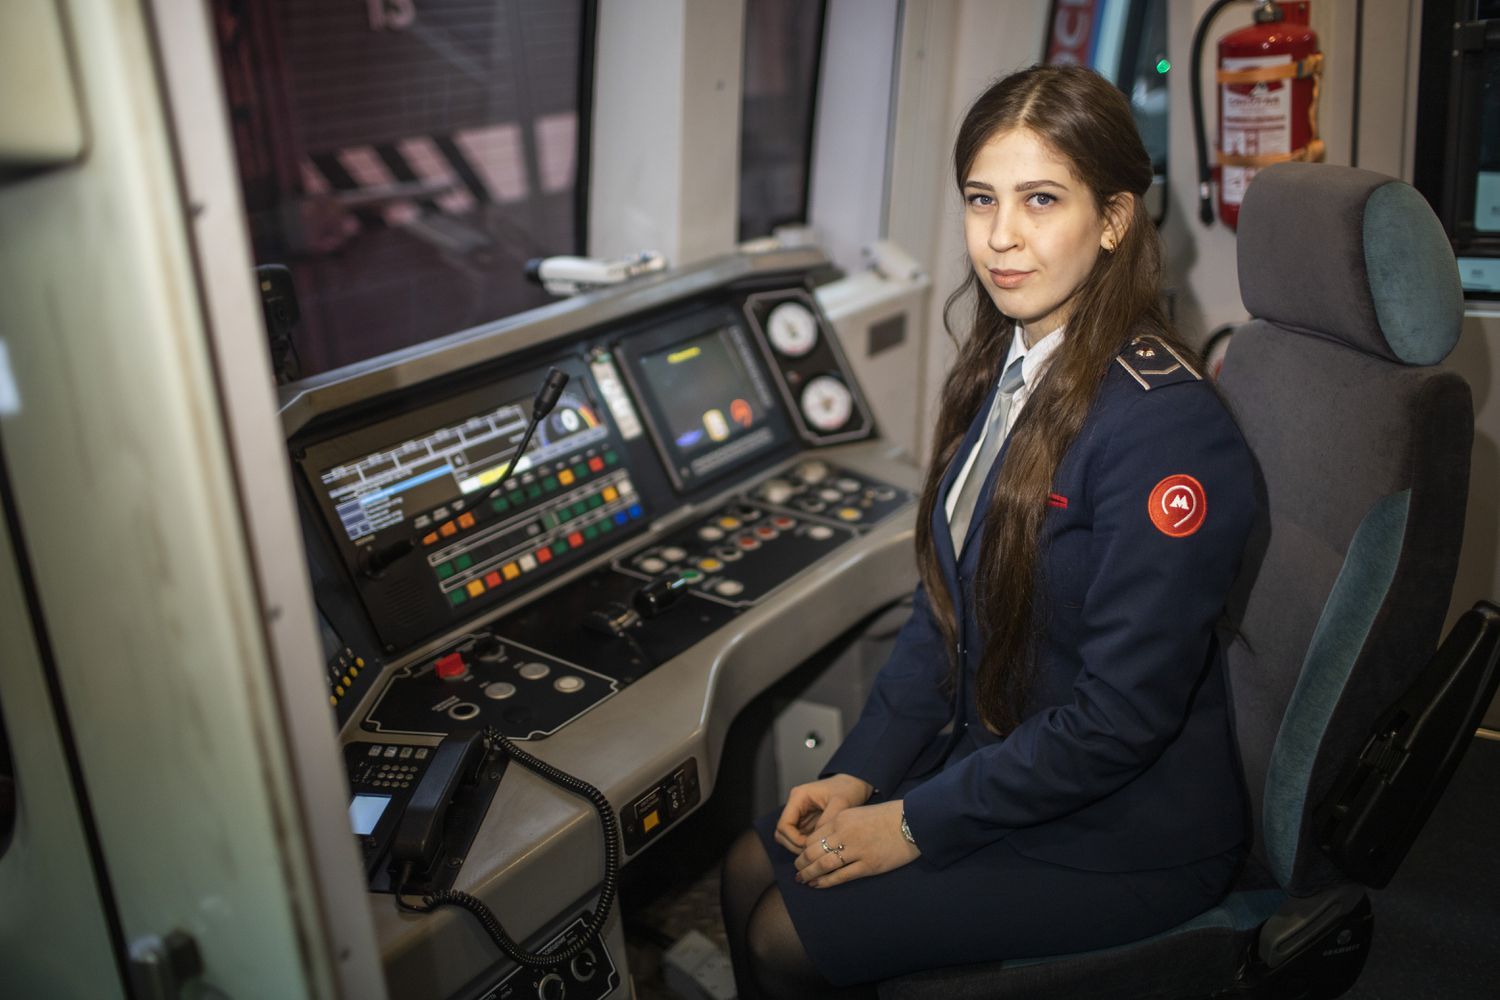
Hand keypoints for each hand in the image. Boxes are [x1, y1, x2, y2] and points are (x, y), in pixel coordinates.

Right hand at [773, 774, 872, 853]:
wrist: (855, 784)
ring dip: (800, 847)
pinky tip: (821, 847)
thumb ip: (827, 821)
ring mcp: (800, 814)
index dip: (794, 840)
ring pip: (789, 838)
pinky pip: (800, 837)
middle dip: (795, 846)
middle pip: (782, 833)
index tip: (810, 846)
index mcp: (798, 797)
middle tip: (813, 853)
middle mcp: (795, 805)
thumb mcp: (841, 803)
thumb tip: (816, 840)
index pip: (784, 825)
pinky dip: (807, 845)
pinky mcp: (806, 821)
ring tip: (818, 850)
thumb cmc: (848, 789)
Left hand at [794, 799, 918, 888]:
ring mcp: (856, 850)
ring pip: (823, 864)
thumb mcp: (858, 813)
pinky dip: (826, 881)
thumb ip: (841, 825)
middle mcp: (844, 833)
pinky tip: (818, 884)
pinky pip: (841, 876)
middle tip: (798, 871)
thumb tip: (823, 841)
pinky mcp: (868, 865)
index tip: (801, 856)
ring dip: (810, 873)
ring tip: (803, 879)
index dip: (803, 849)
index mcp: (841, 818)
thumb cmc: (887, 817)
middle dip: (802, 863)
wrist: (912, 821)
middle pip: (813, 851)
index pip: (813, 837)